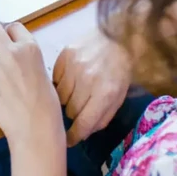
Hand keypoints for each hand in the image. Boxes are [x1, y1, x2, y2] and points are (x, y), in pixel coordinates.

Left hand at [0, 22, 64, 149]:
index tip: (11, 43)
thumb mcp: (42, 72)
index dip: (11, 36)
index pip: (14, 27)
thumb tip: (13, 56)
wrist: (36, 129)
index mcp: (30, 48)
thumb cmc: (46, 105)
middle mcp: (11, 53)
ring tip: (1, 83)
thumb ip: (26, 59)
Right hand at [53, 24, 131, 145]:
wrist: (119, 35)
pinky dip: (61, 82)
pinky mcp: (65, 54)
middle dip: (75, 113)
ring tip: (76, 90)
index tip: (69, 140)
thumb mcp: (120, 95)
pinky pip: (55, 78)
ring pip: (60, 95)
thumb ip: (103, 116)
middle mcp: (87, 80)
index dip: (74, 135)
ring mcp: (74, 66)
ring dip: (67, 97)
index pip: (83, 123)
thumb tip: (85, 131)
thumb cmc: (121, 68)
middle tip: (81, 106)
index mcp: (105, 93)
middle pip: (70, 110)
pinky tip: (71, 77)